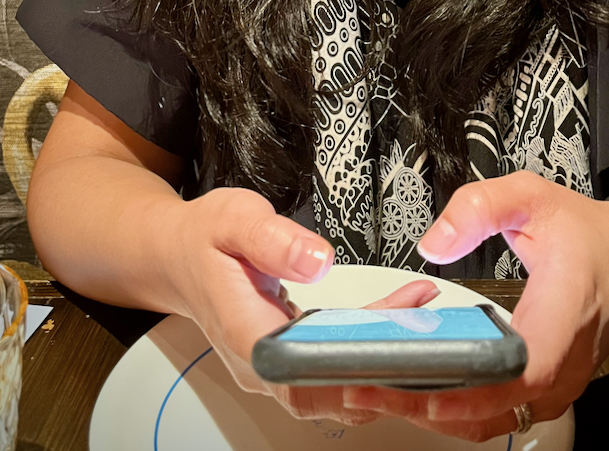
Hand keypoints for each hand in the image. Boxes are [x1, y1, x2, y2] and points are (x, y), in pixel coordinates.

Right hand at [162, 186, 441, 425]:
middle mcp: (261, 364)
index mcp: (245, 333)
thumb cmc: (203, 238)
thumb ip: (274, 238)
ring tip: (427, 320)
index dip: (349, 375)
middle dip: (385, 368)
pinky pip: (336, 368)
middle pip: (329, 390)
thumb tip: (317, 261)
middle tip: (431, 334)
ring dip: (386, 362)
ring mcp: (276, 367)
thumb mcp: (233, 218)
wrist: (177, 254)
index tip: (394, 353)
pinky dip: (373, 351)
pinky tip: (402, 321)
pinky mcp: (291, 360)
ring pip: (337, 386)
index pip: (300, 375)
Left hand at [342, 172, 608, 434]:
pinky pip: (496, 415)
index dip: (468, 383)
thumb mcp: (534, 196)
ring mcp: (555, 386)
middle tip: (366, 383)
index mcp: (564, 313)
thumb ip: (480, 207)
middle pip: (493, 407)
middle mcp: (562, 363)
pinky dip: (454, 411)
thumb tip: (434, 242)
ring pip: (490, 421)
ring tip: (377, 389)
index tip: (417, 379)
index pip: (520, 369)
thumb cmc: (589, 236)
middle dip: (424, 400)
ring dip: (432, 412)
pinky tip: (416, 392)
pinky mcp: (544, 392)